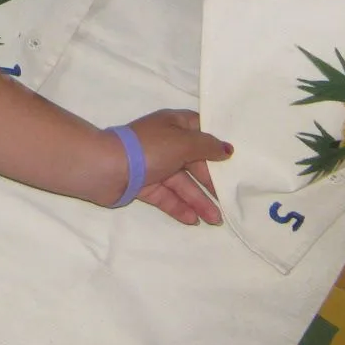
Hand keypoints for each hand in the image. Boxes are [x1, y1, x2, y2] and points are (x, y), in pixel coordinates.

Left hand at [124, 109, 231, 225]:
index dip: (217, 144)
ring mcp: (154, 165)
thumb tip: (227, 149)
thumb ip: (207, 147)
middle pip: (194, 162)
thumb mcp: (183, 142)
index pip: (201, 131)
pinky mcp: (144, 186)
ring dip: (199, 200)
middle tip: (229, 202)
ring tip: (216, 220)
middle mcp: (165, 143)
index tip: (237, 160)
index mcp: (174, 124)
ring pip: (182, 183)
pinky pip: (167, 197)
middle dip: (211, 182)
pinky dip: (180, 207)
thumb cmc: (148, 148)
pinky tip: (193, 220)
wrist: (106, 168)